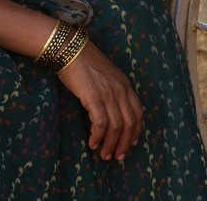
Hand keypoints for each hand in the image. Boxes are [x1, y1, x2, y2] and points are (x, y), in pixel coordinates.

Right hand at [57, 41, 143, 161]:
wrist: (69, 49)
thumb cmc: (84, 62)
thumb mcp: (106, 75)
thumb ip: (113, 90)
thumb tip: (113, 112)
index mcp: (125, 85)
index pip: (137, 113)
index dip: (136, 131)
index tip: (131, 144)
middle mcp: (120, 90)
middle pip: (129, 123)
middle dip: (124, 143)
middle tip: (118, 156)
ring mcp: (108, 93)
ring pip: (116, 126)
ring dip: (110, 144)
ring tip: (104, 155)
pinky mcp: (93, 97)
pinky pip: (100, 123)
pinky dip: (97, 137)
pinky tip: (92, 143)